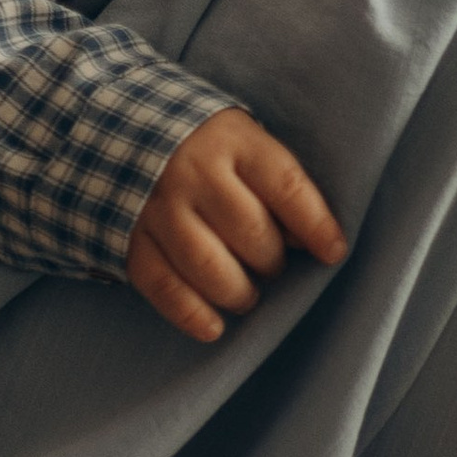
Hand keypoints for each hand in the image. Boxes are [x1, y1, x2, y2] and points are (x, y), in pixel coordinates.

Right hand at [125, 108, 346, 342]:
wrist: (123, 130)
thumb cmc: (207, 147)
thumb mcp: (245, 141)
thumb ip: (275, 181)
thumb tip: (310, 241)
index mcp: (233, 140)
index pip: (286, 186)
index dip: (315, 225)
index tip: (333, 253)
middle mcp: (193, 171)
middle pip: (249, 230)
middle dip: (272, 262)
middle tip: (273, 267)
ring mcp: (157, 206)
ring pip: (207, 264)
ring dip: (238, 292)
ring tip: (247, 295)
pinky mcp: (130, 238)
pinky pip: (162, 285)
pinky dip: (191, 313)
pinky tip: (214, 326)